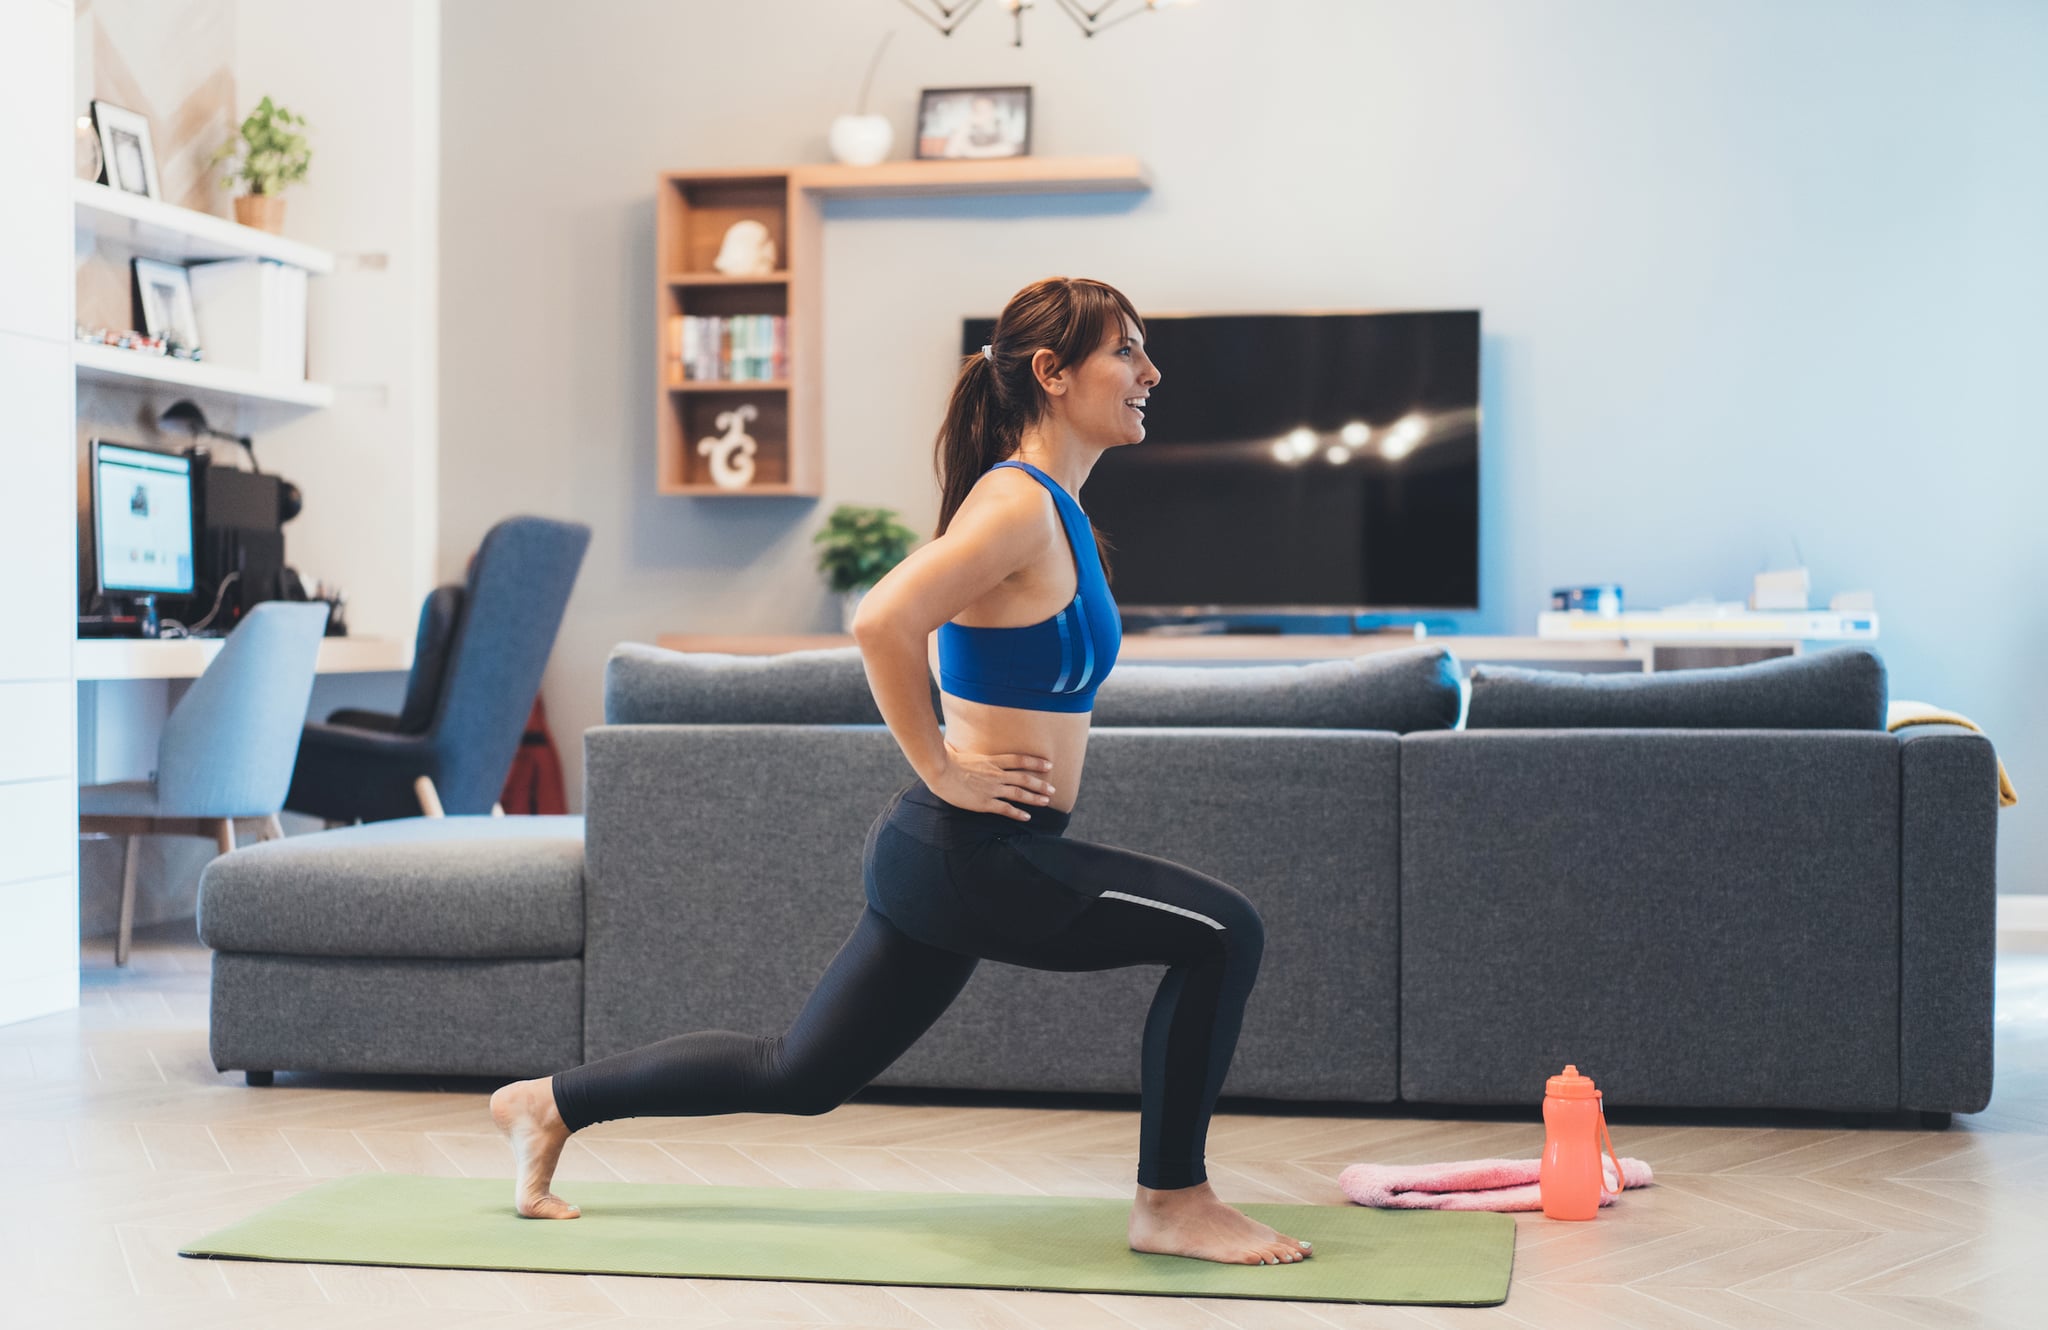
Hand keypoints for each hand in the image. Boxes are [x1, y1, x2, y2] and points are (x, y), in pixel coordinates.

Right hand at [930, 744, 1055, 820]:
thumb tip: (960, 744)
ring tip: (1046, 802)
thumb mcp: (963, 751)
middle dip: (1040, 784)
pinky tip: (1027, 817)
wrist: (939, 771)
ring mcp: (991, 788)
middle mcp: (996, 774)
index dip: (1036, 762)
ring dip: (1034, 798)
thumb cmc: (946, 760)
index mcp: (992, 761)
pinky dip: (1018, 813)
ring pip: (1019, 793)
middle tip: (1053, 789)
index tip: (1048, 765)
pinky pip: (1005, 808)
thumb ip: (969, 751)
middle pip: (1024, 778)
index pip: (1019, 760)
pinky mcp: (984, 802)